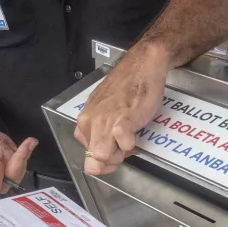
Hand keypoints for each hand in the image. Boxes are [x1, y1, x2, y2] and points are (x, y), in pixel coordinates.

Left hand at [74, 43, 169, 174]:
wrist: (142, 65)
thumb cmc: (127, 86)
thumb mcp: (106, 111)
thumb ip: (101, 132)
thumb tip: (104, 156)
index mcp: (85, 122)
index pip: (88, 158)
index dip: (106, 159)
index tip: (117, 146)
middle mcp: (90, 122)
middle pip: (97, 160)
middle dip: (114, 158)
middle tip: (127, 140)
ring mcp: (105, 121)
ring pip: (107, 156)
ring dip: (123, 150)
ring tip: (132, 132)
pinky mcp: (123, 120)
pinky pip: (125, 144)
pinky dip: (132, 142)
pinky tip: (136, 128)